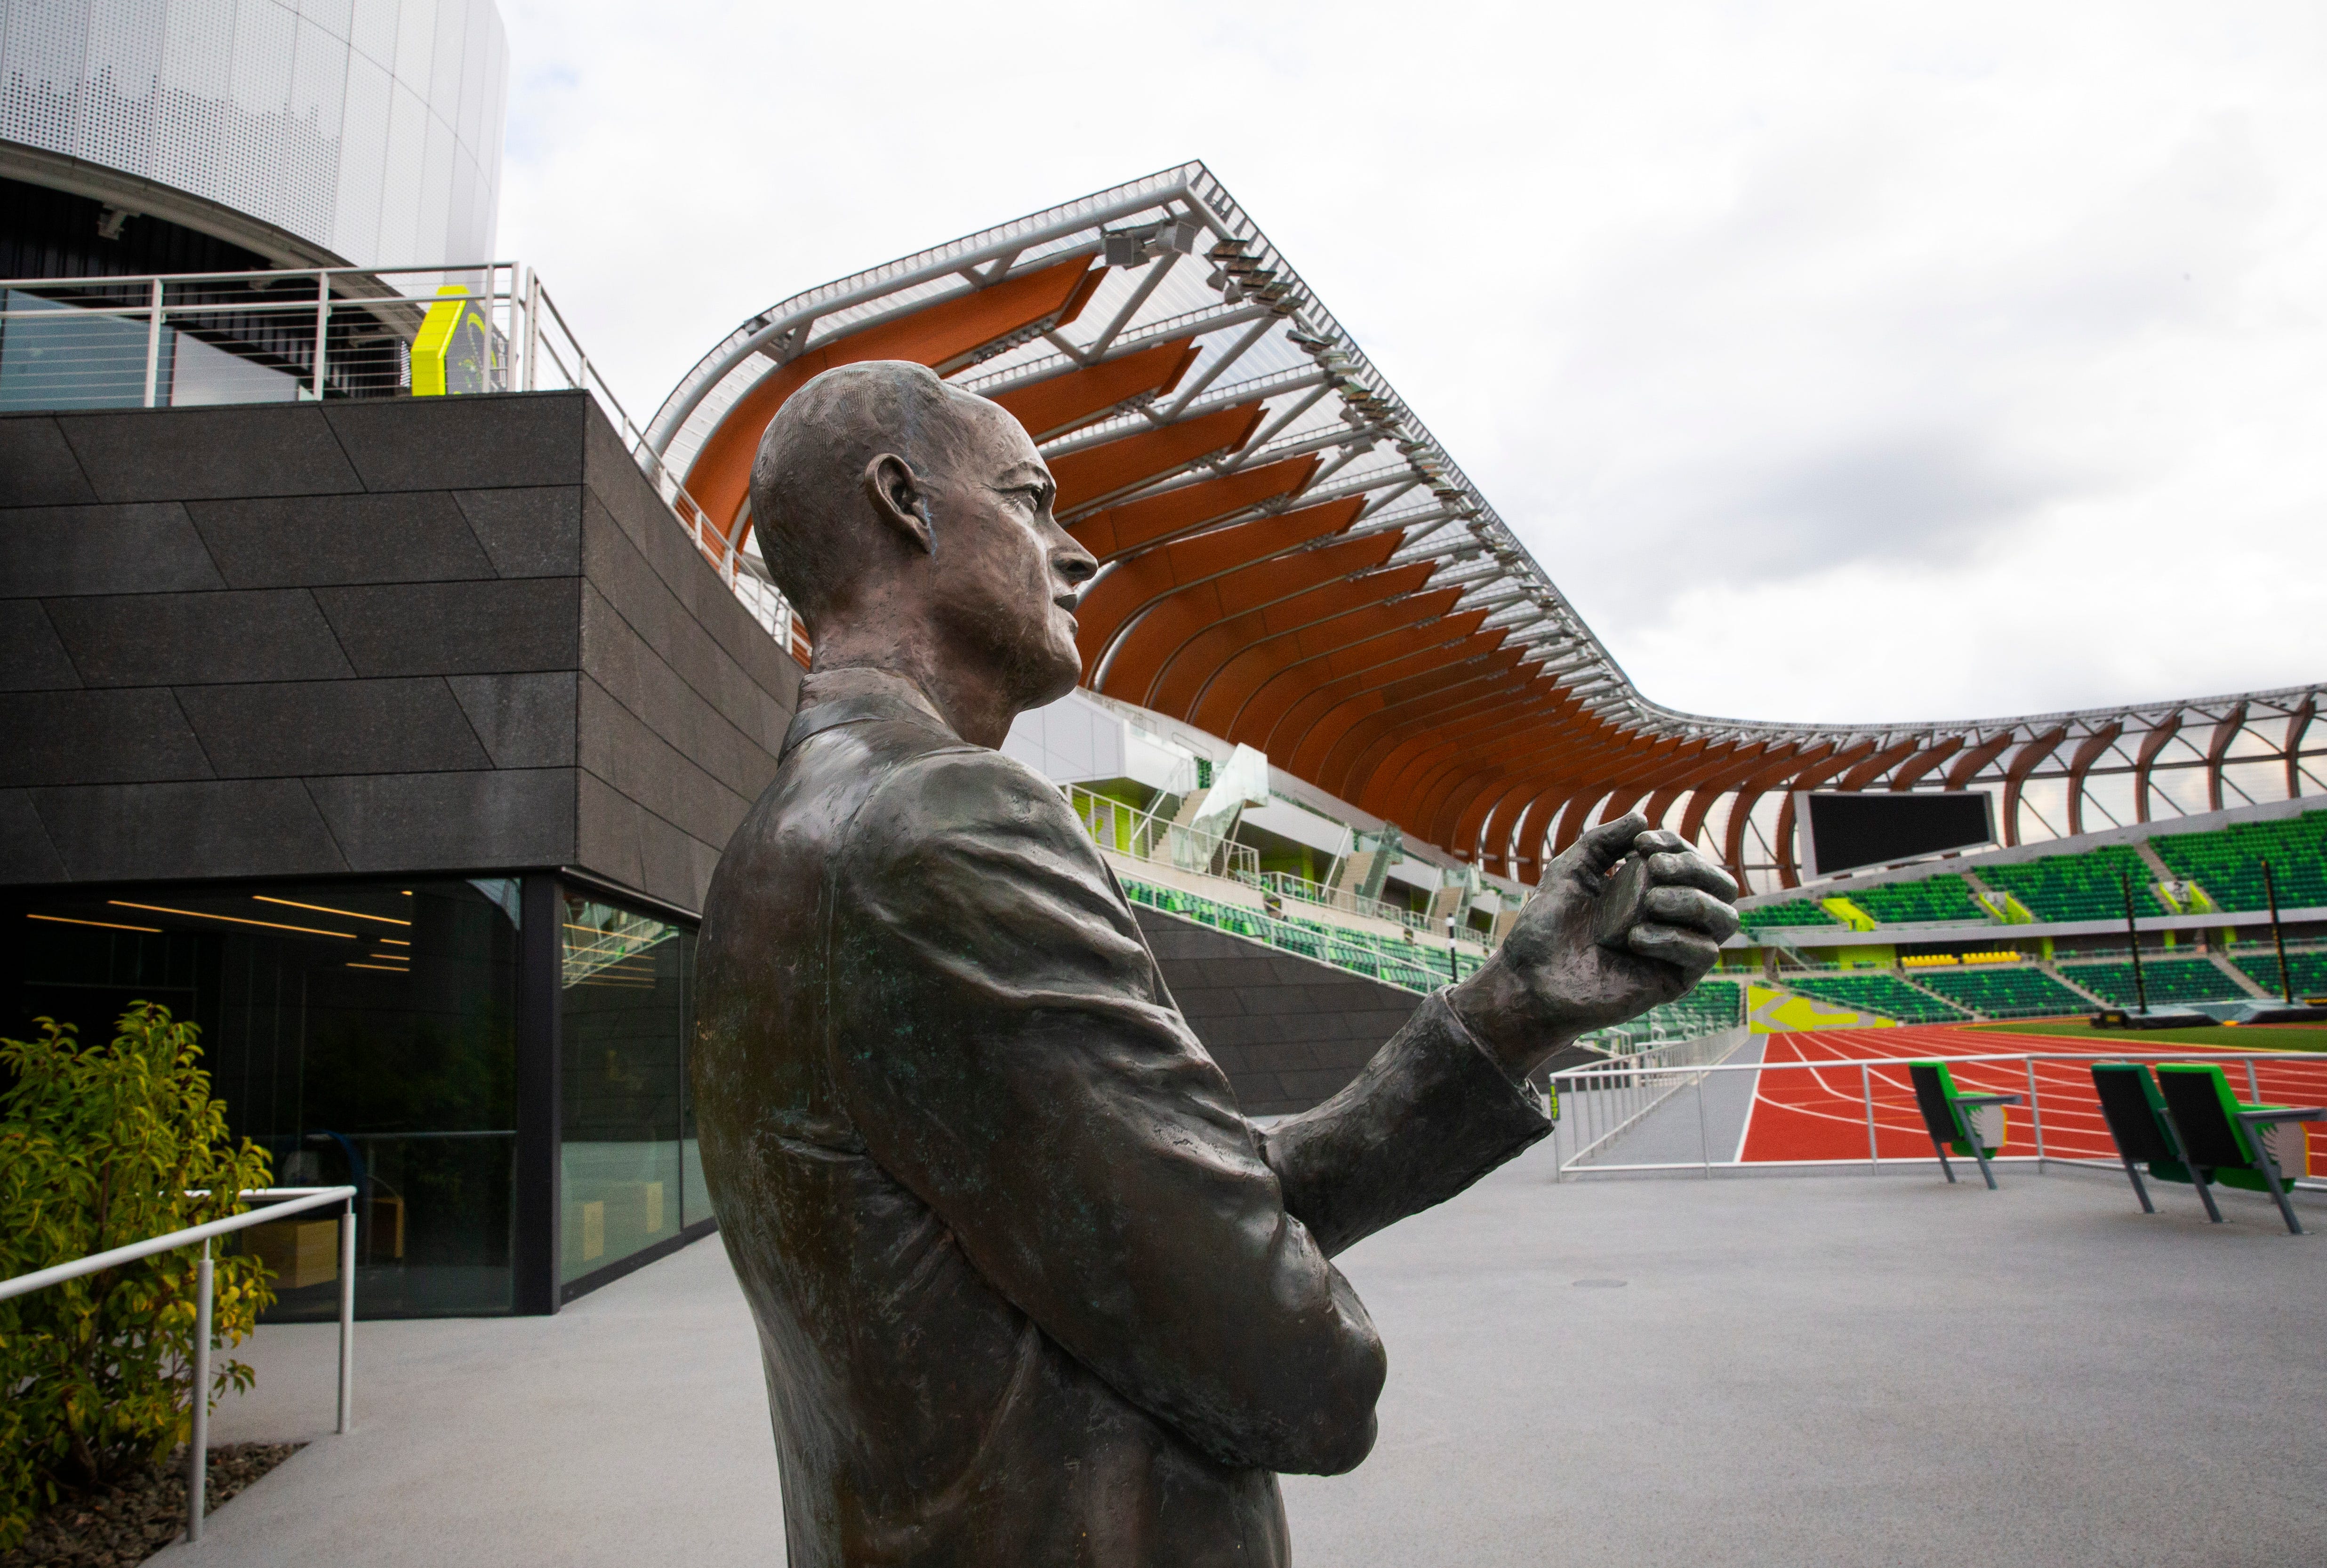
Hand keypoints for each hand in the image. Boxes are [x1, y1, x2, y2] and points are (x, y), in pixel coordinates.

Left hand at [1449, 813, 1740, 1079]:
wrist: (1530, 978)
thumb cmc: (1548, 926)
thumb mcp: (1571, 869)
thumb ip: (1603, 840)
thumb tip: (1642, 817)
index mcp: (1653, 888)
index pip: (1691, 860)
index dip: (1675, 844)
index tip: (1641, 842)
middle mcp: (1672, 917)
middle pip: (1722, 886)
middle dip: (1694, 867)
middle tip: (1655, 867)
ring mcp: (1676, 949)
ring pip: (1725, 918)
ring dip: (1691, 900)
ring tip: (1649, 900)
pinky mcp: (1674, 981)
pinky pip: (1704, 954)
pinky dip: (1674, 938)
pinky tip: (1636, 938)